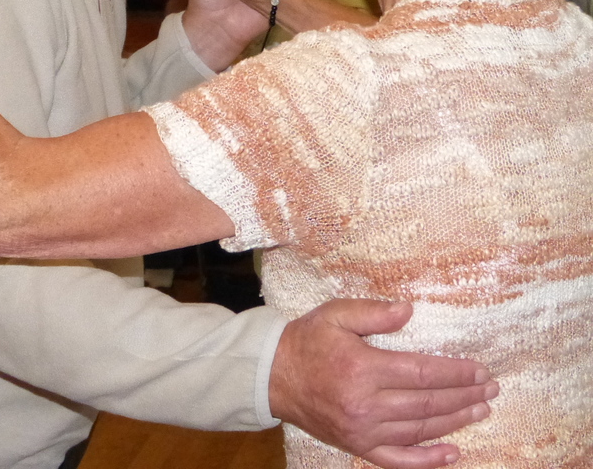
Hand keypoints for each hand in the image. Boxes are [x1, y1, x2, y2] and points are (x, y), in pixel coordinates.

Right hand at [269, 299, 497, 468]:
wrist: (273, 376)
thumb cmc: (307, 339)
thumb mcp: (335, 314)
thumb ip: (372, 312)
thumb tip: (409, 310)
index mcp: (362, 368)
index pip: (421, 373)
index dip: (455, 373)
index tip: (480, 369)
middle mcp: (366, 404)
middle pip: (427, 403)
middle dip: (464, 396)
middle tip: (491, 389)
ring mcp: (364, 431)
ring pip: (420, 430)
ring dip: (455, 422)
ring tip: (482, 411)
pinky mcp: (359, 447)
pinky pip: (400, 460)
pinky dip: (428, 460)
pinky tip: (453, 454)